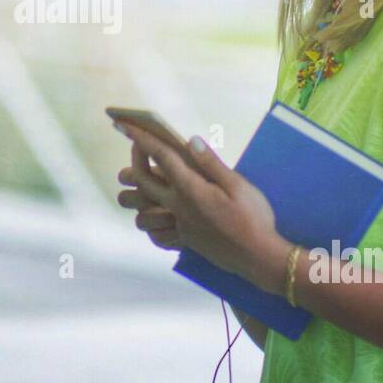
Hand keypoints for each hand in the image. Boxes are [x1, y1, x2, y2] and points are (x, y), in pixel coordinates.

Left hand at [114, 121, 289, 284]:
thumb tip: (190, 140)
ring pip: (141, 215)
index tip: (123, 125)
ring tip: (149, 183)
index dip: (141, 139)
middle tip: (138, 147)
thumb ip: (211, 163)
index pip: (160, 158)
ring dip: (139, 198)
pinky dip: (154, 223)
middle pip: (142, 183)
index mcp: (190, 190)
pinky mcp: (185, 241)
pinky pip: (157, 234)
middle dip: (134, 162)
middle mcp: (178, 208)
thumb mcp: (238, 185)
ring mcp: (179, 226)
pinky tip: (163, 213)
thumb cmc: (253, 218)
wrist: (259, 257)